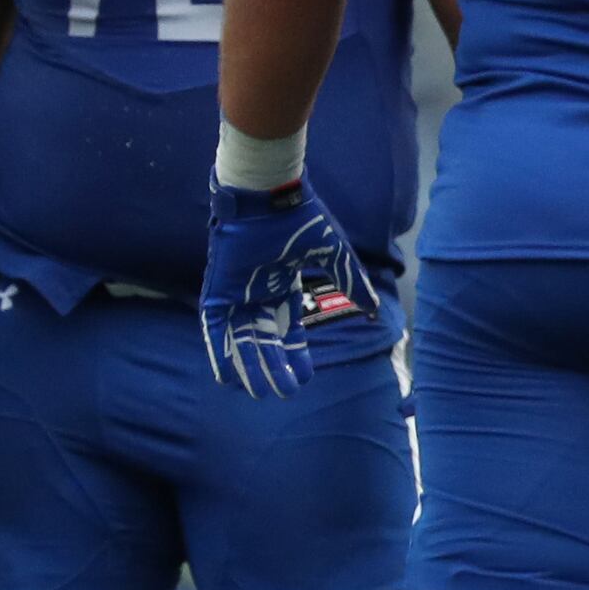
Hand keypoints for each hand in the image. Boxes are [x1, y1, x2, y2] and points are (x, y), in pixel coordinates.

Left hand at [199, 179, 377, 397]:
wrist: (269, 196)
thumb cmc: (301, 218)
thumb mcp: (335, 255)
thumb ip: (352, 282)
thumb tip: (372, 308)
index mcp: (283, 283)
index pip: (289, 326)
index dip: (296, 351)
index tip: (305, 376)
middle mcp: (259, 291)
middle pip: (266, 338)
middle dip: (276, 365)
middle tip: (285, 392)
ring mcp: (237, 291)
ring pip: (242, 339)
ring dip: (250, 366)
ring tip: (260, 393)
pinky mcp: (219, 289)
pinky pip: (216, 327)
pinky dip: (219, 351)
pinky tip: (226, 376)